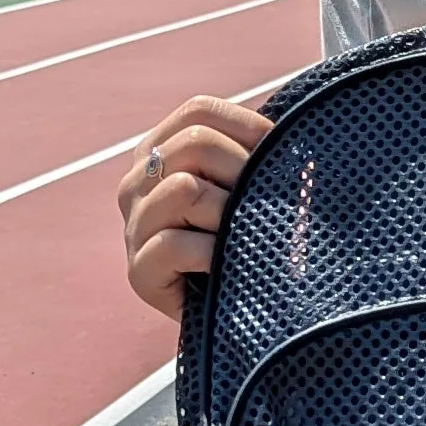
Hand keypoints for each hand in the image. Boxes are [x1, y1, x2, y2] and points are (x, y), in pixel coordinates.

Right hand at [119, 95, 271, 319]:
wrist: (237, 313)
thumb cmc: (247, 241)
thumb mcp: (249, 188)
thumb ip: (258, 156)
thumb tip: (292, 134)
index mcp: (160, 152)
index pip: (199, 112)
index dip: (247, 128)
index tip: (278, 156)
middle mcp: (137, 183)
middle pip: (194, 144)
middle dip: (243, 172)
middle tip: (263, 204)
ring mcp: (133, 226)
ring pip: (183, 190)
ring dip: (228, 213)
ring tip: (242, 235)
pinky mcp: (138, 271)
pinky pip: (173, 244)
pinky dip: (211, 252)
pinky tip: (226, 264)